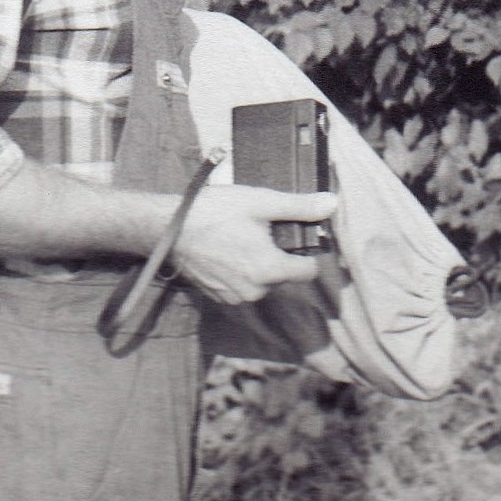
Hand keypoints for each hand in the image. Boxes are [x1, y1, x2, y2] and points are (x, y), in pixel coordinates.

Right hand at [169, 185, 337, 304]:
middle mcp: (255, 292)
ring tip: (240, 239)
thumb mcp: (260, 202)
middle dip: (278, 255)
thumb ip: (299, 207)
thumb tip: (331, 204)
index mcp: (269, 270)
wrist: (169, 227)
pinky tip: (226, 252)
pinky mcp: (218, 298)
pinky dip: (239, 273)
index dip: (306, 252)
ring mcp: (234, 298)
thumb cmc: (214, 212)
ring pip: (262, 282)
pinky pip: (242, 287)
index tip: (294, 236)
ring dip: (258, 265)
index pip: (308, 272)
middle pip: (283, 275)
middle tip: (259, 230)